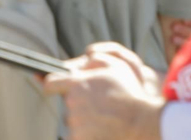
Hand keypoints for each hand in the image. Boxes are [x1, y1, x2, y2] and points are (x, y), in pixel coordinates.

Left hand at [44, 43, 163, 139]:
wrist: (140, 122)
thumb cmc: (129, 93)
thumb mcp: (116, 67)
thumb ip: (95, 59)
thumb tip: (84, 58)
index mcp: (77, 83)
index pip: (50, 83)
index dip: (51, 85)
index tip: (52, 88)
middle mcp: (72, 102)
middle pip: (67, 103)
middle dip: (78, 103)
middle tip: (97, 106)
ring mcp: (75, 122)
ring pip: (72, 120)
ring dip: (82, 120)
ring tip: (102, 119)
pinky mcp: (78, 138)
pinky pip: (74, 136)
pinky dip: (83, 135)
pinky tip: (98, 130)